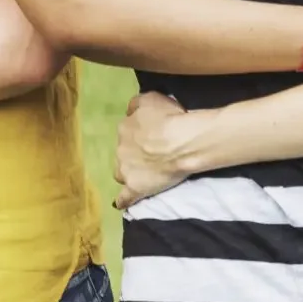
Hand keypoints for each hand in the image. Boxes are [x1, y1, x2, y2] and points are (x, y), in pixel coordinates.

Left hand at [114, 92, 198, 208]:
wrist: (181, 143)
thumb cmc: (170, 118)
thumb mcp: (151, 98)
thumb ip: (137, 103)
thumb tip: (130, 109)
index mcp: (125, 128)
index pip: (127, 130)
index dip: (140, 133)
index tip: (153, 133)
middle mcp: (120, 149)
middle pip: (124, 151)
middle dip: (134, 152)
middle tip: (153, 152)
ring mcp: (126, 170)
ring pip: (121, 172)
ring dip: (129, 171)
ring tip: (144, 173)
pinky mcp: (135, 188)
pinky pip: (125, 197)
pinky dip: (124, 200)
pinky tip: (123, 203)